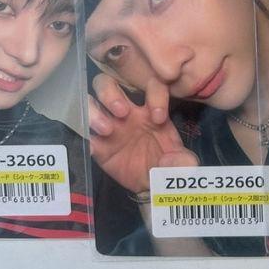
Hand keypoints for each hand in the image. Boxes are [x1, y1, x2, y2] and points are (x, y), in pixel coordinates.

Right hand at [87, 73, 196, 195]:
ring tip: (107, 129)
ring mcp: (109, 126)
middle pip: (109, 83)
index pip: (152, 86)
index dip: (155, 95)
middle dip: (111, 93)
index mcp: (151, 108)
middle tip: (122, 112)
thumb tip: (178, 163)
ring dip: (95, 111)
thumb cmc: (167, 163)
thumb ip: (184, 161)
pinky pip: (83, 134)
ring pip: (91, 102)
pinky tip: (94, 146)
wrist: (151, 184)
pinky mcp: (97, 146)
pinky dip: (85, 136)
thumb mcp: (182, 162)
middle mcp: (128, 111)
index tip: (159, 119)